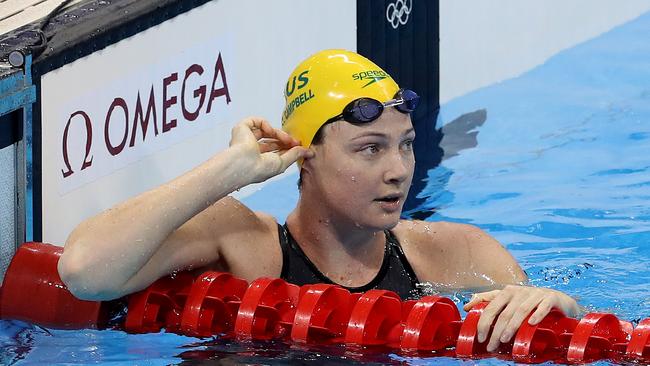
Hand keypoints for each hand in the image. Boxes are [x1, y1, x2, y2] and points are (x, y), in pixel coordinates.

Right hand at [230, 117, 312, 182]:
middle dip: (285, 140)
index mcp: (259, 160)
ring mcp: (246, 138)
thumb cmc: (260, 168)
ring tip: (286, 139)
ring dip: (279, 134)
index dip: (288, 147)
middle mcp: (252, 149)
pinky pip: (256, 121)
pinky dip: (265, 124)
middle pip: (272, 140)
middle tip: (296, 141)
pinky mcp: (242, 128)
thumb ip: (295, 155)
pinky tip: (269, 131)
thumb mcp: (282, 163)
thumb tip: (310, 152)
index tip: (299, 146)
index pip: (276, 150)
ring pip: (266, 131)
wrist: (244, 163)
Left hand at [463, 284, 578, 351]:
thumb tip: (466, 306)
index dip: (483, 321)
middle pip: (504, 313)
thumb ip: (488, 301)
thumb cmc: (529, 302)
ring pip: (521, 311)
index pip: (490, 306)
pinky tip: (531, 324)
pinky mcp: (550, 298)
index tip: (479, 337)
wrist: (558, 300)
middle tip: (491, 345)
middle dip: (496, 331)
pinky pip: (543, 307)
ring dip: (512, 326)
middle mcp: (519, 291)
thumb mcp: (508, 300)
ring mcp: (535, 294)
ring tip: (504, 340)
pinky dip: (537, 315)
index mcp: (506, 292)